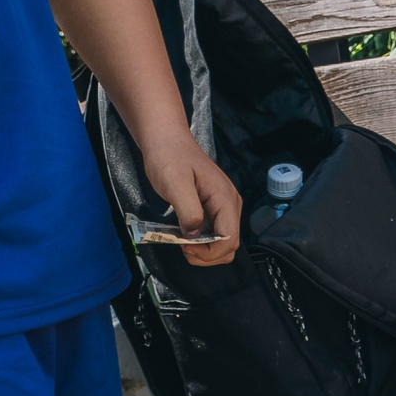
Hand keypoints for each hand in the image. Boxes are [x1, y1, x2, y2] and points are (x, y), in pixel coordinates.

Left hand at [140, 134, 241, 266]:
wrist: (166, 141)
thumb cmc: (169, 158)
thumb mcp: (174, 183)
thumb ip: (188, 211)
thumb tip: (194, 235)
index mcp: (225, 198)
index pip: (229, 240)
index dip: (208, 252)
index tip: (184, 245)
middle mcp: (230, 204)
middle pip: (229, 245)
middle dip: (207, 254)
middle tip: (182, 246)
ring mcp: (223, 207)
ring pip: (223, 243)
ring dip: (204, 251)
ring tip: (182, 242)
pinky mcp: (213, 208)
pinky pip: (214, 234)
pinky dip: (201, 242)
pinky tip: (184, 235)